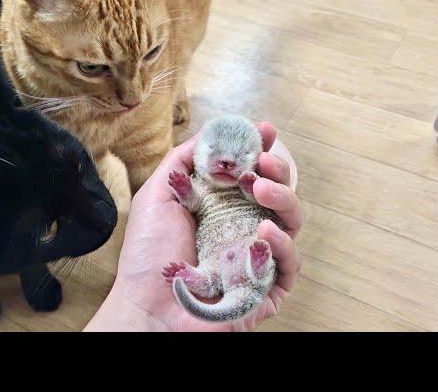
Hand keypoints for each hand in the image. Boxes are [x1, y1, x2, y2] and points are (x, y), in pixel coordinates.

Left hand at [84, 122, 302, 330]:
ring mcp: (255, 257)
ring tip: (258, 189)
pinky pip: (290, 263)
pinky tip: (263, 232)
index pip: (249, 173)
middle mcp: (240, 228)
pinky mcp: (266, 286)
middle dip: (276, 169)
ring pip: (290, 222)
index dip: (260, 149)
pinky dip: (282, 243)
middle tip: (263, 161)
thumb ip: (182, 161)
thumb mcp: (157, 195)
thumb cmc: (147, 256)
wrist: (147, 307)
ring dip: (283, 198)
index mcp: (218, 207)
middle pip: (276, 193)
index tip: (265, 129)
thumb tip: (210, 133)